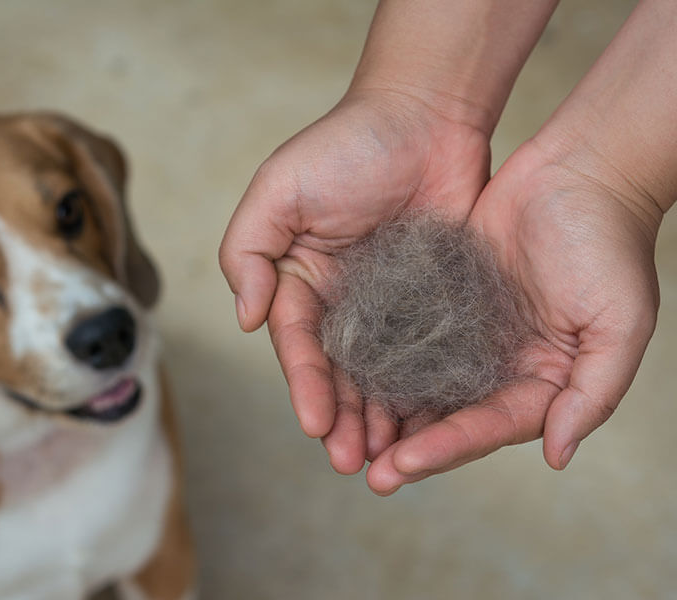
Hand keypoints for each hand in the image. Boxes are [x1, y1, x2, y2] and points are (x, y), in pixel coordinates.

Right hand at [219, 88, 491, 472]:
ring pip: (381, 375)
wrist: (426, 115)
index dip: (305, 384)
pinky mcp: (434, 304)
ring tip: (387, 462)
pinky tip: (429, 424)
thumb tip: (248, 318)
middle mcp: (340, 303)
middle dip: (342, 419)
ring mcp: (389, 307)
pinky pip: (427, 355)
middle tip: (353, 463)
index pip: (296, 343)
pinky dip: (425, 392)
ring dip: (380, 419)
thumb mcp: (278, 190)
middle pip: (337, 372)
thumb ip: (248, 251)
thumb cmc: (345, 146)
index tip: (316, 423)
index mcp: (297, 281)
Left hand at [366, 141, 662, 493]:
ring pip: (418, 383)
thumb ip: (593, 391)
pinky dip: (377, 357)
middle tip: (365, 472)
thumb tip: (557, 454)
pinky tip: (343, 376)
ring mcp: (465, 334)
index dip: (448, 447)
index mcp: (541, 380)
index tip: (403, 462)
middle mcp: (499, 365)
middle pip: (447, 416)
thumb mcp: (620, 321)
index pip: (491, 426)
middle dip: (407, 446)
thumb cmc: (607, 242)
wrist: (575, 171)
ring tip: (341, 437)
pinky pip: (402, 335)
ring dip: (384, 412)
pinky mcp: (437, 301)